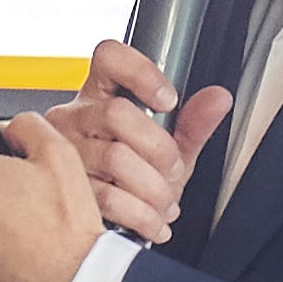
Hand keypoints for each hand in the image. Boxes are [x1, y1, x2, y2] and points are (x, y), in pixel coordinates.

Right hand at [42, 40, 235, 243]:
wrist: (108, 224)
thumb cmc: (134, 178)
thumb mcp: (169, 149)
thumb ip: (193, 123)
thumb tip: (218, 99)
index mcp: (101, 94)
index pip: (109, 57)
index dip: (140, 72)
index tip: (169, 100)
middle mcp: (76, 116)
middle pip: (117, 113)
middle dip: (159, 149)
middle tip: (172, 171)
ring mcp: (64, 150)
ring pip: (114, 158)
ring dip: (152, 188)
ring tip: (164, 202)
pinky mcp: (63, 188)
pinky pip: (107, 197)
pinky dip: (140, 215)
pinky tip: (152, 220)